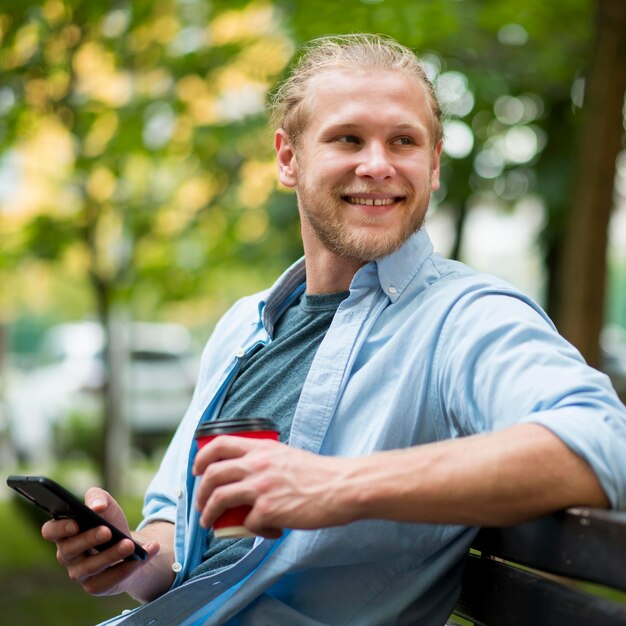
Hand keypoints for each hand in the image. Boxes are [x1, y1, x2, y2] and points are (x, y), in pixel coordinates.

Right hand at [41, 487, 159, 596]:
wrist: (130, 546)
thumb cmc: (111, 522)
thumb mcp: (106, 504)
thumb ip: (98, 497)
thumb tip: (97, 507)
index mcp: (64, 532)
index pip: (50, 531)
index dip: (60, 528)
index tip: (76, 523)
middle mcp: (67, 554)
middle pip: (69, 550)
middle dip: (90, 539)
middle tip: (108, 531)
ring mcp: (79, 573)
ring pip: (90, 567)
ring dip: (112, 555)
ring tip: (130, 545)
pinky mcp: (95, 586)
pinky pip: (108, 581)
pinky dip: (129, 567)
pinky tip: (145, 553)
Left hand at [193, 436, 357, 537]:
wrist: (340, 486)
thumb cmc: (318, 473)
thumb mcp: (286, 455)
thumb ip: (265, 460)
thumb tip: (249, 476)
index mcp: (262, 448)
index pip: (219, 444)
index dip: (202, 457)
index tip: (196, 469)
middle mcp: (257, 464)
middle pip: (212, 474)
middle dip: (200, 492)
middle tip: (200, 504)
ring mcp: (261, 487)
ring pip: (219, 498)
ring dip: (208, 513)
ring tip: (208, 522)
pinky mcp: (268, 510)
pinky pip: (247, 523)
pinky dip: (251, 530)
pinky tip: (263, 531)